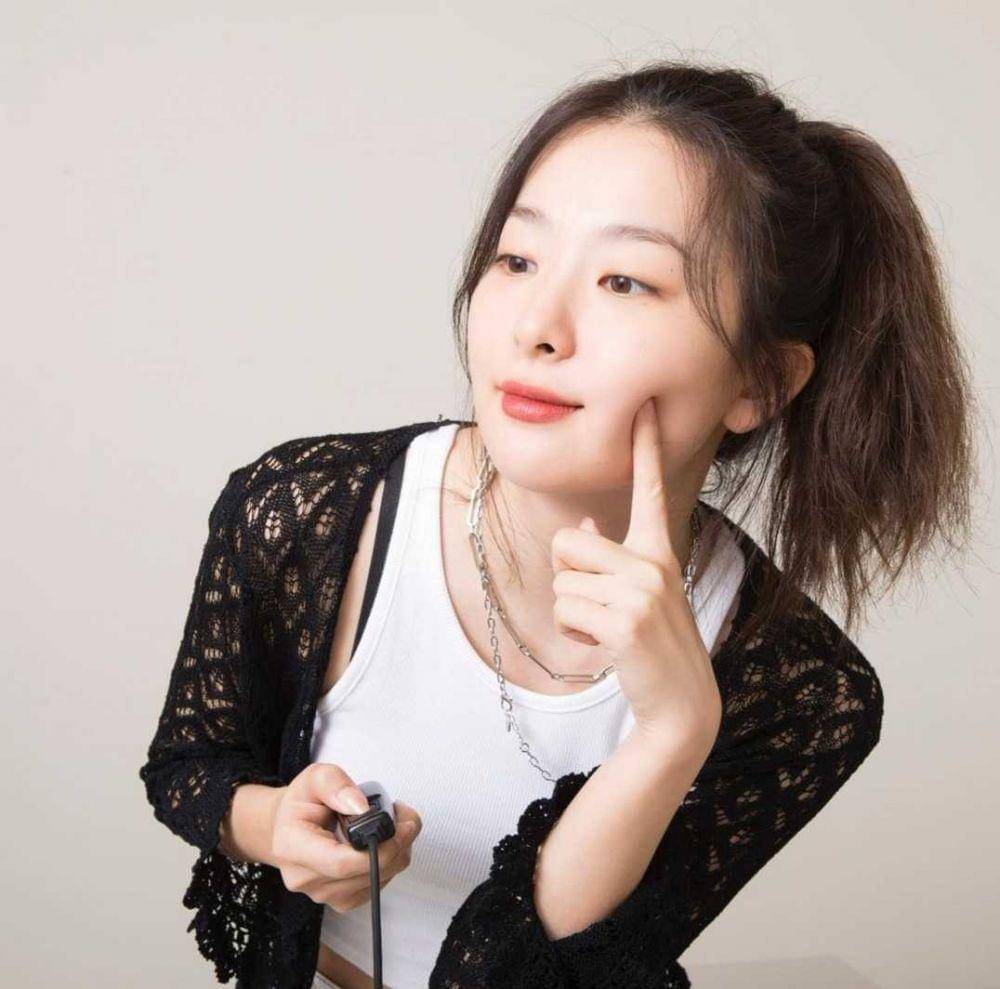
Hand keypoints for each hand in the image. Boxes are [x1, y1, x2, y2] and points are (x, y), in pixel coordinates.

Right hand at [269, 763, 421, 913]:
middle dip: (397, 844)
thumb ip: (337, 785)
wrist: (291, 825)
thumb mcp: (315, 777)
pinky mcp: (340, 900)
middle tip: (405, 816)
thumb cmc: (303, 802)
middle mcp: (305, 878)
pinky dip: (391, 864)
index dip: (378, 848)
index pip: (341, 863)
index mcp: (292, 847)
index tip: (400, 825)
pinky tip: (384, 843)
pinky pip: (377, 886)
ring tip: (395, 824)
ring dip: (398, 853)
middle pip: (365, 874)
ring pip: (377, 881)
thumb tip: (361, 807)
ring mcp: (322, 894)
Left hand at [550, 395, 721, 746]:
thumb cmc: (653, 643)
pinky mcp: (626, 622)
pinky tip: (605, 650)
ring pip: (561, 583)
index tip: (644, 405)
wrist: (681, 704)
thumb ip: (610, 556)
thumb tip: (580, 522)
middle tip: (597, 605)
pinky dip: (573, 637)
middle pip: (568, 542)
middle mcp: (653, 563)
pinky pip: (565, 612)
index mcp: (659, 551)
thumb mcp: (639, 594)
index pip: (650, 490)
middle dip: (567, 576)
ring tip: (607, 632)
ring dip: (571, 614)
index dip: (646, 447)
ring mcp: (642, 592)